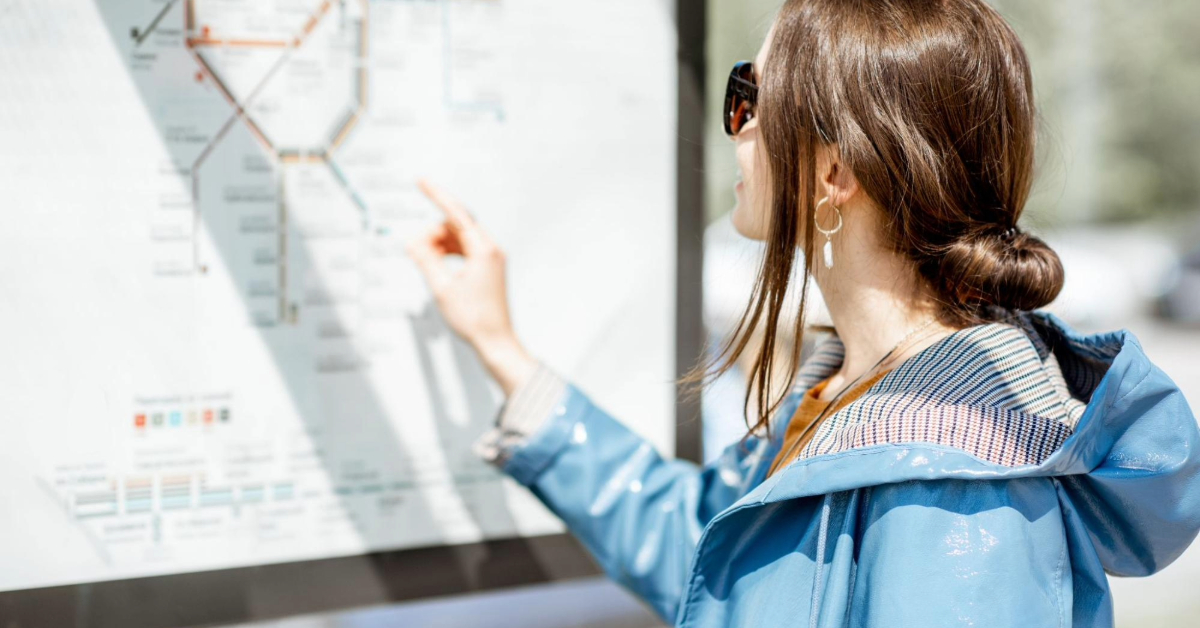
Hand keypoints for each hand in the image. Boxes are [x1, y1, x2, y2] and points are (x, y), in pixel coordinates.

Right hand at [405, 179, 536, 395]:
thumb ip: (426, 260)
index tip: (421, 181)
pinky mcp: (490, 268)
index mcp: (484, 250)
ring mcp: (492, 259)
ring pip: (460, 238)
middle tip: (414, 251)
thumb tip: (411, 242)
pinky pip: (466, 250)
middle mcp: (492, 250)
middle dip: (433, 233)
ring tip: (425, 262)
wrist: (496, 342)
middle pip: (456, 226)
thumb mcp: (442, 289)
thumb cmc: (474, 319)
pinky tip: (437, 265)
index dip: (437, 195)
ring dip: (440, 244)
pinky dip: (449, 253)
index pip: (457, 213)